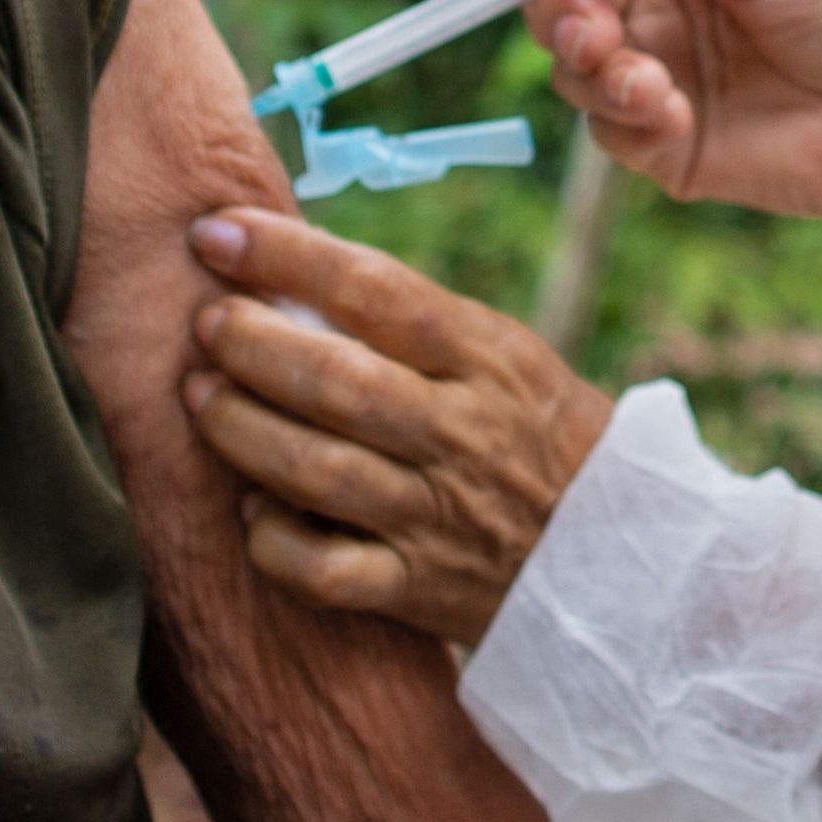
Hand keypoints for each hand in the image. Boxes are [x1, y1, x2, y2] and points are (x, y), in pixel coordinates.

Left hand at [185, 209, 615, 649]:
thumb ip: (411, 324)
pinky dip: (275, 541)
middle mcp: (461, 434)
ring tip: (197, 396)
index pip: (376, 291)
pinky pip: (326, 574)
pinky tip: (249, 508)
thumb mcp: (504, 356)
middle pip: (338, 381)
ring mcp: (439, 517)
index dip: (288, 256)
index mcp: (487, 358)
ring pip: (318, 472)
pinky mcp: (419, 591)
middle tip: (204, 321)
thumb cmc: (539, 435)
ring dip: (241, 429)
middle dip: (252, 344)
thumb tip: (289, 271)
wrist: (624, 557)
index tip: (217, 230)